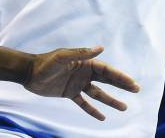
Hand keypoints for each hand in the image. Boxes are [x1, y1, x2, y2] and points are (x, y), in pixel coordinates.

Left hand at [25, 46, 139, 120]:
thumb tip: (101, 48)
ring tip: (124, 107)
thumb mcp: (63, 57)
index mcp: (85, 62)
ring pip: (98, 93)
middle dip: (121, 85)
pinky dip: (93, 110)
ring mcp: (78, 84)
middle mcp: (84, 73)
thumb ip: (81, 53)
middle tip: (136, 89)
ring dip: (111, 100)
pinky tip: (103, 117)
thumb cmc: (46, 63)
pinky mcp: (70, 94)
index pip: (107, 70)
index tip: (132, 83)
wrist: (29, 73)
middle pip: (107, 80)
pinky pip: (84, 103)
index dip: (120, 76)